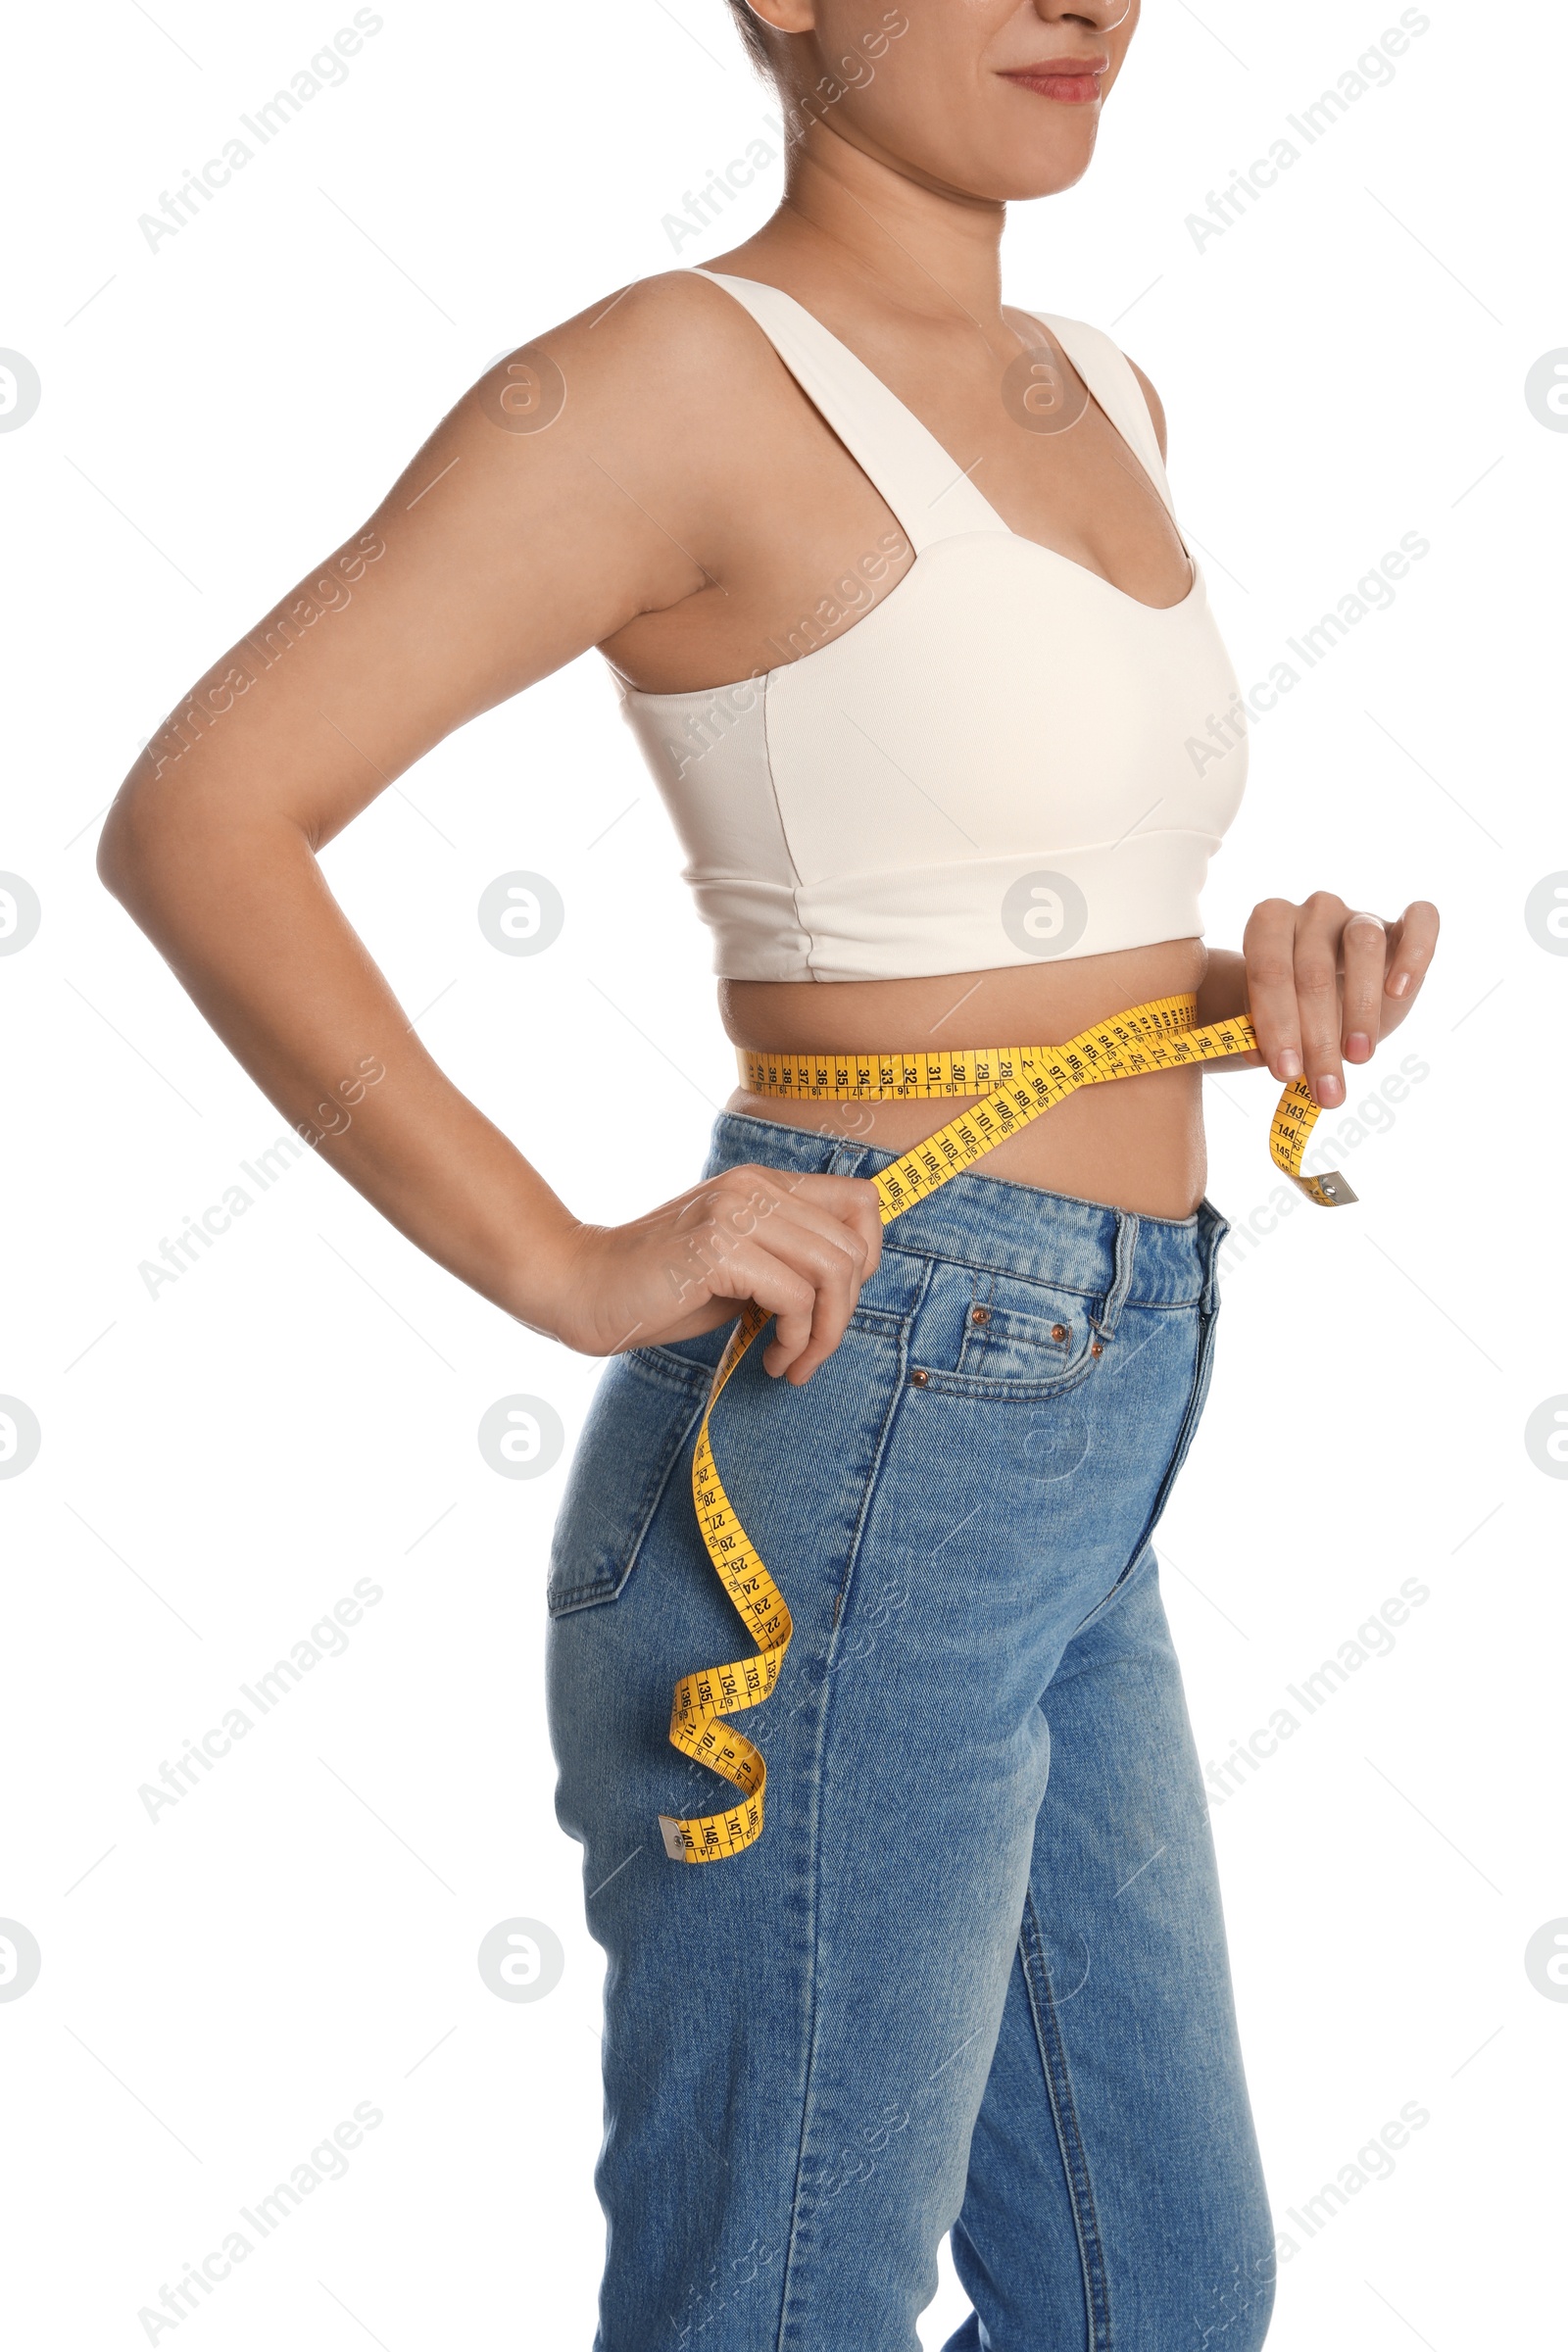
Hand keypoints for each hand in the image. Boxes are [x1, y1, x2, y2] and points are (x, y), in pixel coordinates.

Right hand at [546, 1163, 883, 1382]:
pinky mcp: (718, 1247)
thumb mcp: (737, 1263)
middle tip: (810, 1352)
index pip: (861, 1201)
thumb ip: (785, 1259)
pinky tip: (767, 1358)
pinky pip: (794, 1296)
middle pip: (853, 1247)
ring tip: (793, 1361)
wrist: (581, 1287)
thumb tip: (848, 1288)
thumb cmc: (659, 1287)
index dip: (869, 1257)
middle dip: (846, 1313)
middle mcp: (754, 1187)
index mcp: (762, 1184)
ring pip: (833, 1271)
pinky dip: (793, 1338)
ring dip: (825, 1332)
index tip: (838, 1303)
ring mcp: (736, 1212)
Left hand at [1241, 894, 1438, 1106]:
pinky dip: (1415, 953)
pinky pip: (1420, 921)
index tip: (1285, 1071)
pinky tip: (1399, 992)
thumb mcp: (1276, 1022)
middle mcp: (1313, 911)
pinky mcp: (1400, 924)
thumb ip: (1260, 1032)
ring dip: (1361, 1008)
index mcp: (1270, 923)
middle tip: (1324, 1087)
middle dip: (1318, 1037)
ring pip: (1363, 945)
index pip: (1268, 968)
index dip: (1275, 1022)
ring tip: (1358, 1057)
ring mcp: (1358, 914)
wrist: (1330, 996)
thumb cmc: (1295, 1007)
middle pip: (1314, 970)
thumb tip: (1257, 1053)